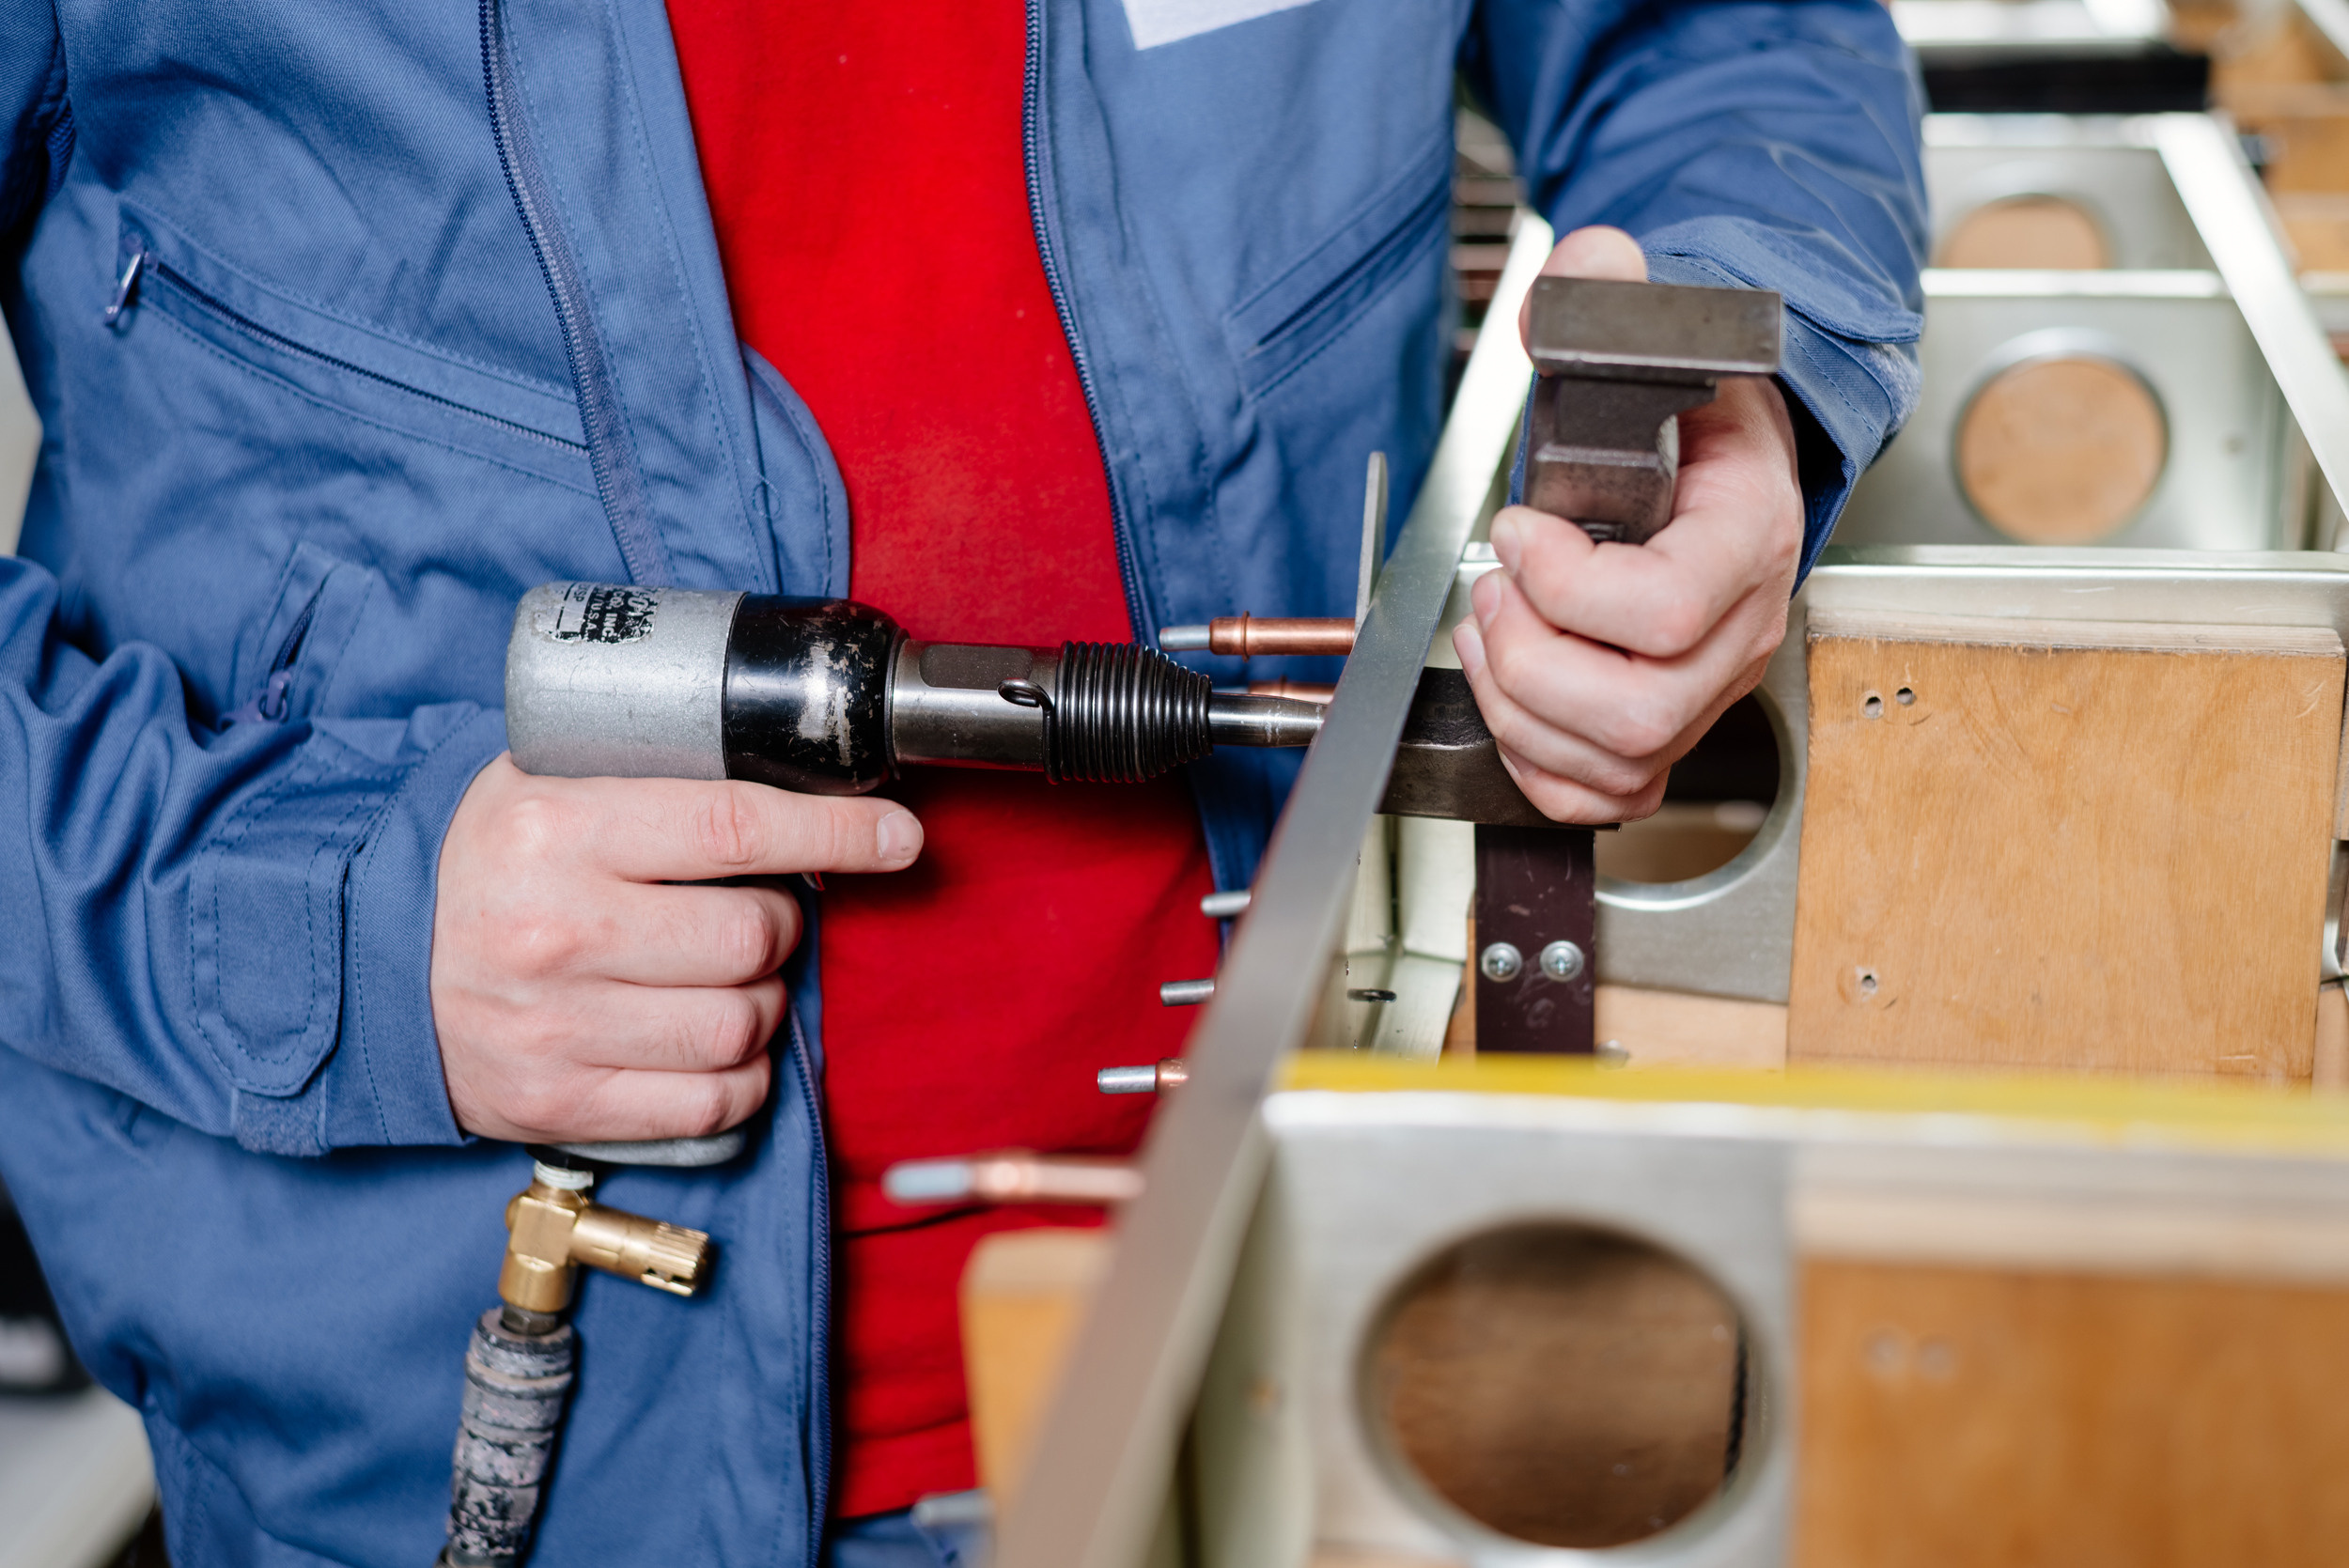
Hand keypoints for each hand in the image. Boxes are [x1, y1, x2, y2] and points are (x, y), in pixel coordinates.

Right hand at [430, 756, 921, 1142]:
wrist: (370, 964)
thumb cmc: (489, 864)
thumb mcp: (546, 785)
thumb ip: (657, 779)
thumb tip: (804, 776)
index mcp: (556, 830)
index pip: (736, 827)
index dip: (837, 830)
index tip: (897, 833)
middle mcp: (558, 931)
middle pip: (753, 937)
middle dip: (781, 925)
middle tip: (753, 915)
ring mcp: (558, 1027)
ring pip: (742, 1025)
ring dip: (763, 1003)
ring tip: (728, 979)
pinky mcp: (560, 1101)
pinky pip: (712, 1102)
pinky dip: (739, 1075)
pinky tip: (714, 1043)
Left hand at [1456, 225, 1802, 822]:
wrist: (1730, 453)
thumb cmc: (1691, 409)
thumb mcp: (1654, 335)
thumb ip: (1608, 290)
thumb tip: (1589, 263)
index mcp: (1749, 532)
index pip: (1670, 605)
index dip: (1570, 583)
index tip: (1521, 526)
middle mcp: (1741, 626)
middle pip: (1638, 707)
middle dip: (1531, 659)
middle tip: (1493, 590)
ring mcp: (1710, 686)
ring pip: (1620, 757)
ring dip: (1521, 707)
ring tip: (1491, 627)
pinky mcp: (1671, 722)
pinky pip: (1612, 794)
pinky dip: (1541, 766)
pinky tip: (1510, 695)